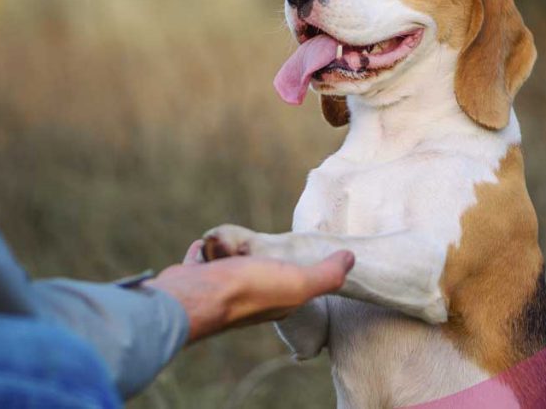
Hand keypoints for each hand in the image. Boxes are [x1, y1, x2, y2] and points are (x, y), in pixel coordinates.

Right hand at [145, 239, 353, 343]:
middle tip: (260, 245)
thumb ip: (327, 275)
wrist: (194, 296)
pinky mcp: (195, 279)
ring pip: (229, 265)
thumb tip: (351, 258)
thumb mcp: (298, 282)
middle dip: (259, 258)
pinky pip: (202, 261)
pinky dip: (204, 252)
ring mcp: (219, 290)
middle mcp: (249, 299)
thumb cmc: (248, 289)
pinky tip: (205, 245)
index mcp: (277, 301)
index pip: (293, 284)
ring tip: (232, 243)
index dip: (298, 269)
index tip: (299, 253)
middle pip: (258, 272)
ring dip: (230, 252)